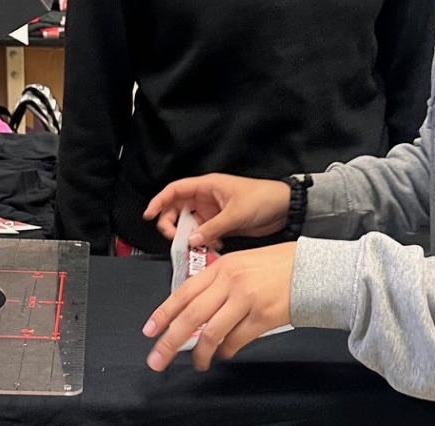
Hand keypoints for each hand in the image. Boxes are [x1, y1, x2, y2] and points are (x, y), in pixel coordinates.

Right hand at [143, 174, 289, 248]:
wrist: (285, 208)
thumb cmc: (263, 198)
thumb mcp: (235, 214)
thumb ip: (212, 228)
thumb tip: (192, 240)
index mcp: (207, 186)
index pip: (175, 190)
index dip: (159, 201)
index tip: (149, 215)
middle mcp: (207, 198)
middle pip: (178, 209)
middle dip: (172, 224)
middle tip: (175, 238)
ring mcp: (213, 212)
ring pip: (190, 224)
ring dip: (190, 236)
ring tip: (198, 245)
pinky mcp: (221, 224)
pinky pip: (204, 234)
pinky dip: (204, 242)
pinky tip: (213, 247)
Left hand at [143, 242, 296, 370]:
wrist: (311, 269)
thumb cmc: (278, 267)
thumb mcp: (242, 264)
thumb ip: (218, 284)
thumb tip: (195, 314)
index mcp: (222, 267)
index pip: (184, 292)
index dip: (163, 313)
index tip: (150, 330)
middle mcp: (230, 282)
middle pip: (191, 315)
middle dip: (170, 340)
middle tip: (157, 358)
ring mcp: (246, 299)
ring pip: (211, 332)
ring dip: (200, 353)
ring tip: (199, 363)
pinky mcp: (262, 317)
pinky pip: (234, 341)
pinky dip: (225, 351)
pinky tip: (224, 354)